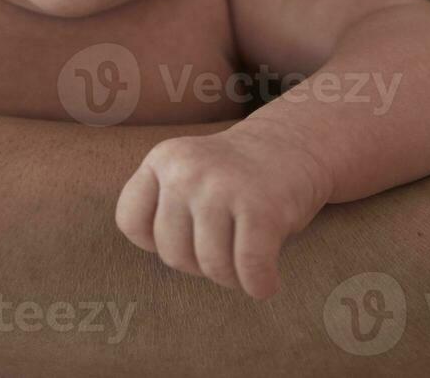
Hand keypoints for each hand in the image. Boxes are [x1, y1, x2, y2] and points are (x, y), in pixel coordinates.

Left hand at [114, 125, 332, 299]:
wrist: (298, 144)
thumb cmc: (237, 177)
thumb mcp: (189, 174)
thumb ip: (164, 207)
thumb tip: (141, 270)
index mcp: (163, 159)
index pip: (131, 222)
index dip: (155, 241)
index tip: (186, 235)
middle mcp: (187, 169)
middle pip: (172, 254)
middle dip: (200, 265)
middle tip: (226, 250)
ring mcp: (224, 187)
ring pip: (211, 267)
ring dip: (233, 278)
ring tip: (247, 261)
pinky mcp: (261, 208)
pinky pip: (249, 270)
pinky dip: (259, 285)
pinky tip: (268, 282)